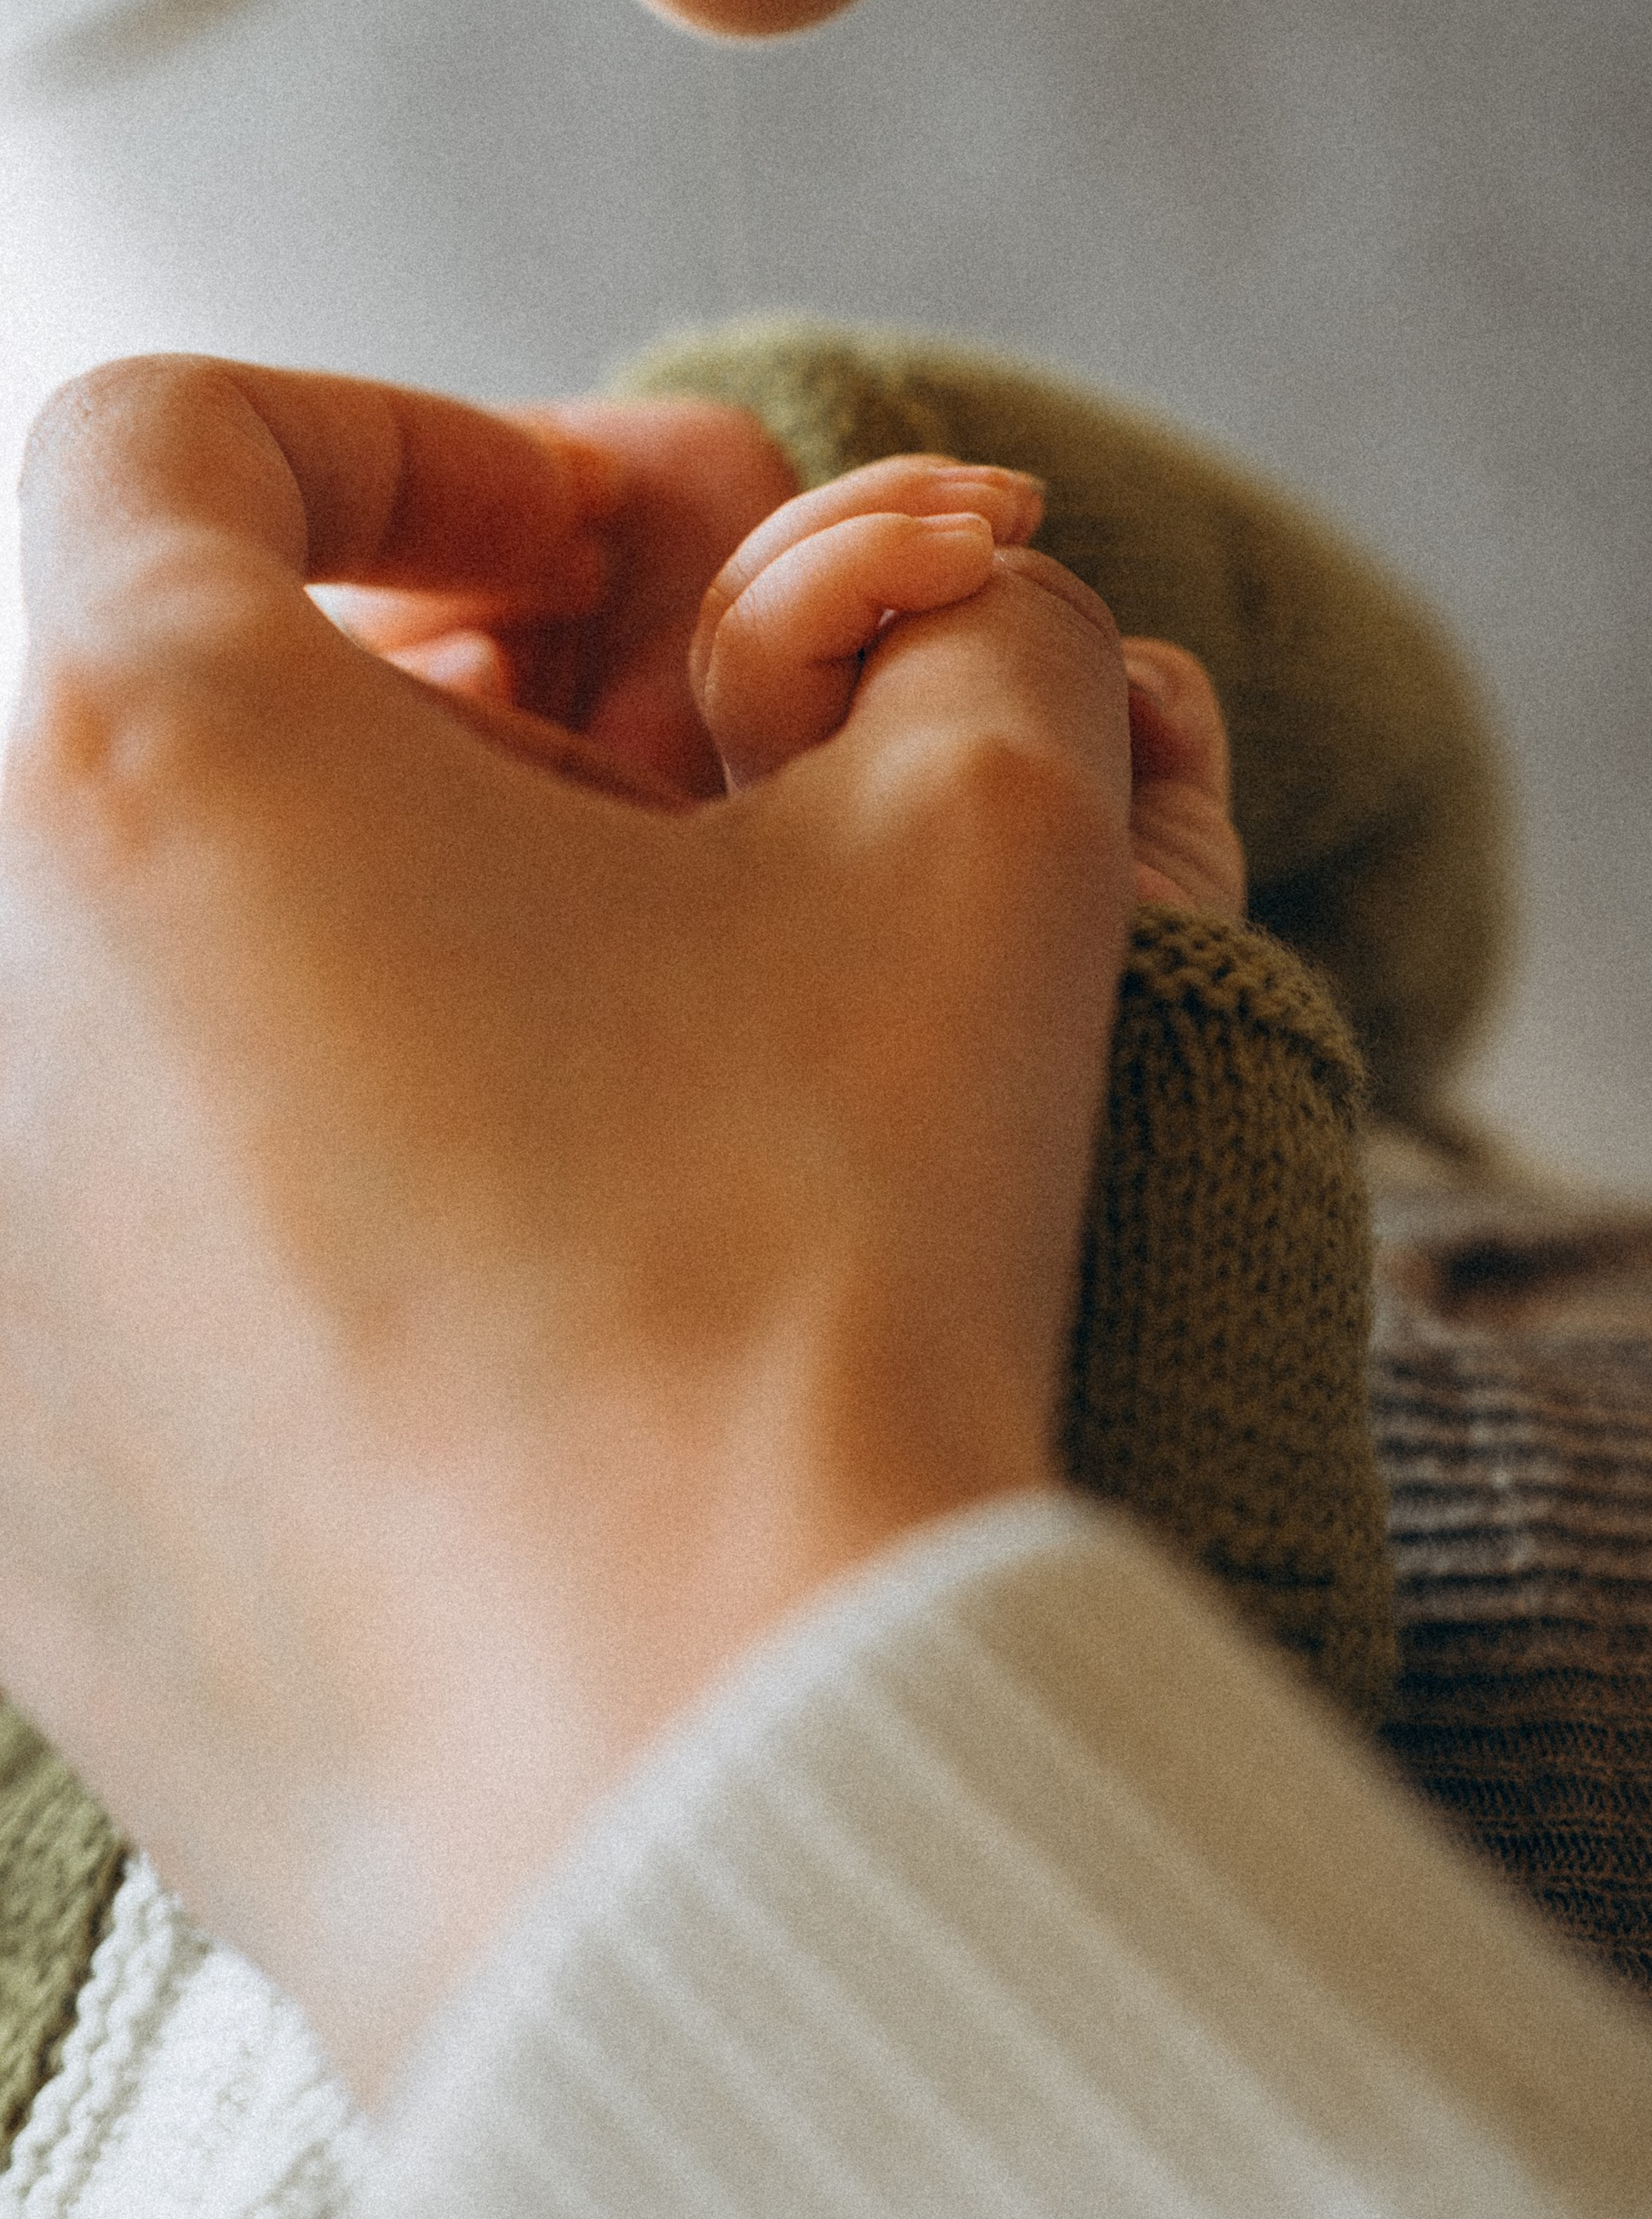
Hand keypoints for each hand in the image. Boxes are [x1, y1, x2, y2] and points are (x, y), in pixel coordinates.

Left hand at [0, 358, 1134, 2092]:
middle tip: (667, 798)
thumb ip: (972, 627)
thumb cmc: (819, 1279)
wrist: (702, 1781)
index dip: (416, 442)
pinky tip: (522, 1251)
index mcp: (143, 758)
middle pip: (168, 706)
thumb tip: (928, 607)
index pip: (175, 437)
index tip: (600, 559)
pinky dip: (300, 1145)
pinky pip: (126, 1202)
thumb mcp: (986, 854)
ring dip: (376, 919)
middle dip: (439, 695)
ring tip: (621, 1032)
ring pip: (145, 958)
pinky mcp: (0, 1464)